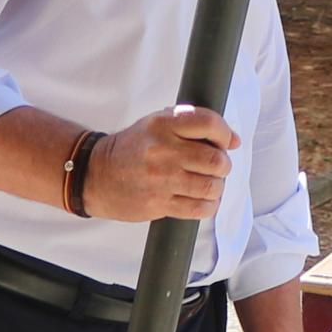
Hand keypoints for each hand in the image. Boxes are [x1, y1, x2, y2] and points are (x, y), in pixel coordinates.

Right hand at [87, 104, 235, 220]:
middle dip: (223, 164)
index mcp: (162, 124)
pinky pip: (199, 208)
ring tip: (208, 183)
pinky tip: (203, 199)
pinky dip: (209, 205)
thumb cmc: (134, 148)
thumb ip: (192, 124)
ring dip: (217, 186)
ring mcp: (160, 179)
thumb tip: (234, 140)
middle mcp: (162, 150)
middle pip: (215, 160)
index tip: (226, 142)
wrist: (97, 175)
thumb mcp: (156, 123)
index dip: (224, 133)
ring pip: (210, 186)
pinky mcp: (158, 204)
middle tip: (216, 166)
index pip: (208, 123)